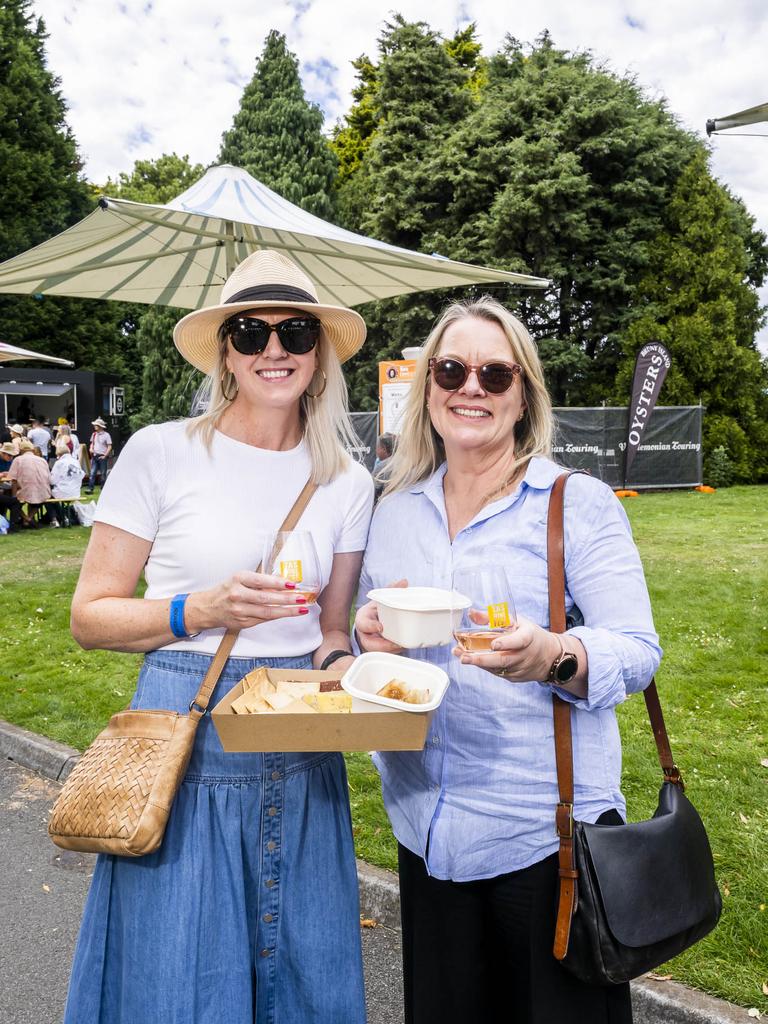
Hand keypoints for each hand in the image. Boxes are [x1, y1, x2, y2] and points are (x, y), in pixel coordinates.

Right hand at [186, 571, 310, 631]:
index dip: (278, 583)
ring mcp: (240, 610)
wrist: (208, 608)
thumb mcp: (240, 579)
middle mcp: (238, 594)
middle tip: (302, 598)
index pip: (261, 581)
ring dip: (287, 611)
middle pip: (266, 598)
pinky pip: (264, 619)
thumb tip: (283, 584)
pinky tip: (288, 613)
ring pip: (267, 612)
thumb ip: (260, 582)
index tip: (293, 584)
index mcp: (238, 579)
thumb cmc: (227, 590)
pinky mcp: (243, 622)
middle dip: (287, 599)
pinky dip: (277, 616)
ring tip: (301, 609)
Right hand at [354, 578, 407, 653]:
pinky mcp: (377, 651)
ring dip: (390, 650)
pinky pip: (384, 654)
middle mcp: (364, 633)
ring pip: (378, 651)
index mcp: (363, 619)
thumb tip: (404, 582)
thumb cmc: (375, 611)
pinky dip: (393, 652)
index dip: (371, 626)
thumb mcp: (379, 600)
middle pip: (369, 644)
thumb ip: (390, 590)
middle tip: (397, 643)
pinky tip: (404, 647)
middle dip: (383, 645)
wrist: (371, 622)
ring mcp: (369, 643)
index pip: (363, 623)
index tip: (381, 627)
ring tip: (403, 645)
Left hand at [452, 615, 559, 682]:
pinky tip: (471, 660)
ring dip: (477, 663)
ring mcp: (520, 668)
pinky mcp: (514, 677)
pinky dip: (484, 666)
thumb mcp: (517, 621)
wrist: (549, 657)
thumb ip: (494, 618)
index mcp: (529, 637)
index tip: (493, 645)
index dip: (506, 643)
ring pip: (497, 668)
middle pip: (503, 660)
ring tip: (460, 655)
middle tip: (463, 657)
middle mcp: (525, 655)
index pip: (519, 641)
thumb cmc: (530, 634)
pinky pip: (497, 672)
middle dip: (481, 660)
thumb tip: (471, 613)